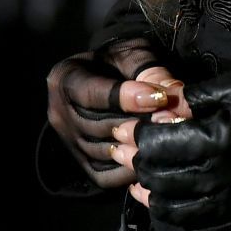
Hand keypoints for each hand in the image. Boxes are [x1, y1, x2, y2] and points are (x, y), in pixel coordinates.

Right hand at [44, 38, 183, 189]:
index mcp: (65, 78)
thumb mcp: (132, 54)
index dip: (126, 98)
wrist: (104, 77)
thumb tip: (172, 93)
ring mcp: (68, 141)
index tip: (158, 98)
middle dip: (136, 124)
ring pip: (101, 152)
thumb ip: (150, 71)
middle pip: (97, 126)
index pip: (92, 94)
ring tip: (164, 139)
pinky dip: (126, 170)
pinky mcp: (80, 162)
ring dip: (134, 147)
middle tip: (169, 120)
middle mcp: (58, 112)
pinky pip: (102, 175)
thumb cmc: (118, 62)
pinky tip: (149, 158)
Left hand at [125, 67, 230, 230]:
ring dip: (155, 195)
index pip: (154, 146)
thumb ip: (193, 98)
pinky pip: (199, 230)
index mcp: (216, 141)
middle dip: (141, 165)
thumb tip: (159, 105)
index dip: (138, 136)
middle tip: (137, 154)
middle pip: (158, 179)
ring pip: (173, 210)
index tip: (132, 129)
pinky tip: (182, 201)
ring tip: (151, 181)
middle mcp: (221, 179)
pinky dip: (182, 217)